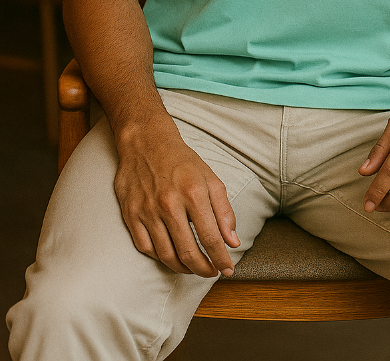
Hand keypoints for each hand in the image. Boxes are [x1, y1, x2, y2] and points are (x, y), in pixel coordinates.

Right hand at [114, 115, 239, 277]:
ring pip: (166, 255)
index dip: (221, 259)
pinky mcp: (130, 214)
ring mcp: (147, 211)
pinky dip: (160, 258)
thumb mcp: (210, 178)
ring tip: (193, 268)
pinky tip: (171, 256)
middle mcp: (169, 204)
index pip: (211, 238)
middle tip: (211, 272)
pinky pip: (145, 247)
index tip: (228, 269)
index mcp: (193, 193)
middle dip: (203, 269)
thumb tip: (233, 241)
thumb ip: (224, 210)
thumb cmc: (182, 160)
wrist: (146, 141)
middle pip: (188, 252)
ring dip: (183, 268)